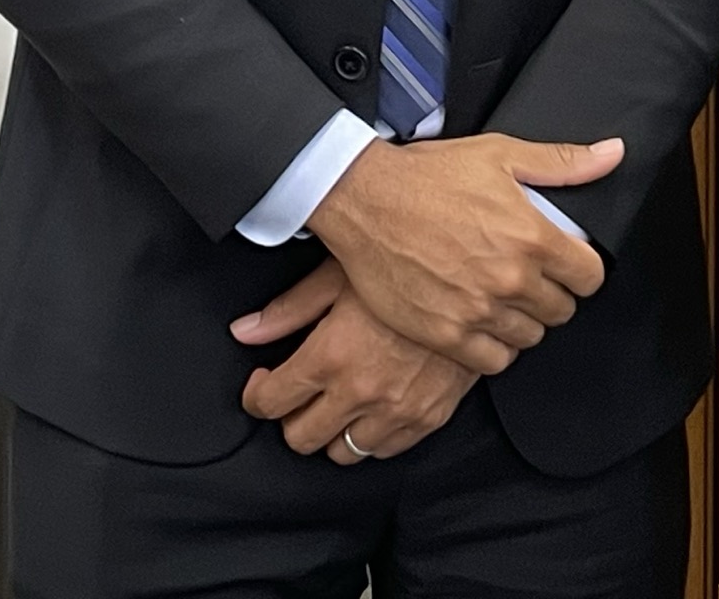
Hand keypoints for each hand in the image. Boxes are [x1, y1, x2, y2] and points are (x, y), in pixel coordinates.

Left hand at [233, 257, 477, 462]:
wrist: (474, 277)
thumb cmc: (405, 266)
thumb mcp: (338, 275)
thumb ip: (288, 310)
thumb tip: (244, 332)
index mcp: (331, 355)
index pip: (270, 402)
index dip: (257, 395)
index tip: (263, 385)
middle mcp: (360, 391)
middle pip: (300, 437)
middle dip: (290, 417)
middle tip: (297, 394)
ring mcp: (396, 411)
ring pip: (342, 452)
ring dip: (332, 431)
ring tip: (337, 400)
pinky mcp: (428, 418)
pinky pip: (385, 451)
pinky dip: (372, 435)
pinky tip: (372, 405)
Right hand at [307, 133, 619, 373]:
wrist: (364, 200)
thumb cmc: (429, 176)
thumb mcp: (500, 155)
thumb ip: (562, 163)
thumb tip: (611, 155)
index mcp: (532, 236)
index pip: (590, 277)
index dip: (581, 270)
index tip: (566, 264)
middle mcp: (510, 279)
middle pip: (561, 310)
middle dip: (551, 293)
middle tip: (528, 277)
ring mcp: (478, 311)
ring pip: (530, 337)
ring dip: (523, 320)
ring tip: (503, 298)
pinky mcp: (446, 334)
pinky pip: (493, 360)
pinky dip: (494, 346)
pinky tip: (482, 321)